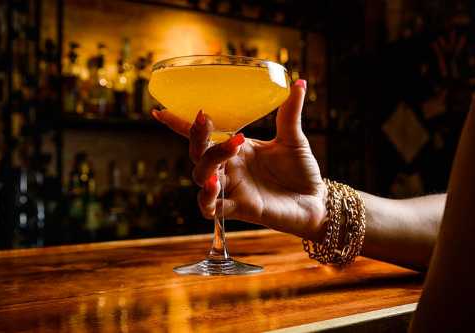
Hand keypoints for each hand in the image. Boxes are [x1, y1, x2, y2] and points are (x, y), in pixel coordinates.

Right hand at [152, 80, 326, 240]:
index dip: (180, 124)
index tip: (160, 111)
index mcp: (236, 148)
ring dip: (208, 162)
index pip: (202, 135)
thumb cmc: (301, 171)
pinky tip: (214, 185)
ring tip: (226, 151)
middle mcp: (229, 167)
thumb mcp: (293, 138)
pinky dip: (207, 198)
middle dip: (197, 136)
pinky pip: (211, 208)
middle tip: (205, 120)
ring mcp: (231, 188)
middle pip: (198, 152)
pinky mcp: (239, 208)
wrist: (314, 201)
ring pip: (202, 176)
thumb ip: (289, 113)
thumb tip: (299, 83)